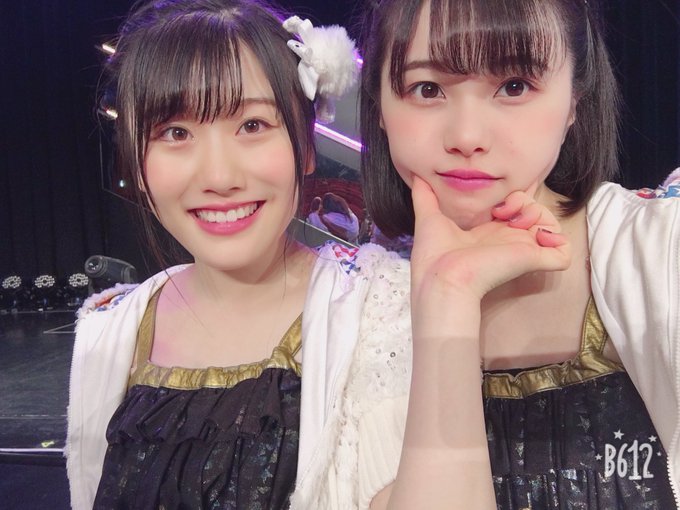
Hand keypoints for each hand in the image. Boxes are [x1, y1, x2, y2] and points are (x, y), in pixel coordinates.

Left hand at [409, 176, 571, 307]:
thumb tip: (416, 175)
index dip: (515, 195)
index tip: (507, 186)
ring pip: (549, 224)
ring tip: (514, 221)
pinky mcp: (534, 260)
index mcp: (487, 233)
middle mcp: (507, 241)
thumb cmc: (434, 255)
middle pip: (532, 211)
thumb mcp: (428, 217)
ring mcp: (523, 251)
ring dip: (537, 212)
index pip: (513, 210)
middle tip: (502, 209)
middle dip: (523, 200)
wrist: (442, 277)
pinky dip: (558, 240)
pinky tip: (536, 235)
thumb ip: (425, 196)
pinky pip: (564, 251)